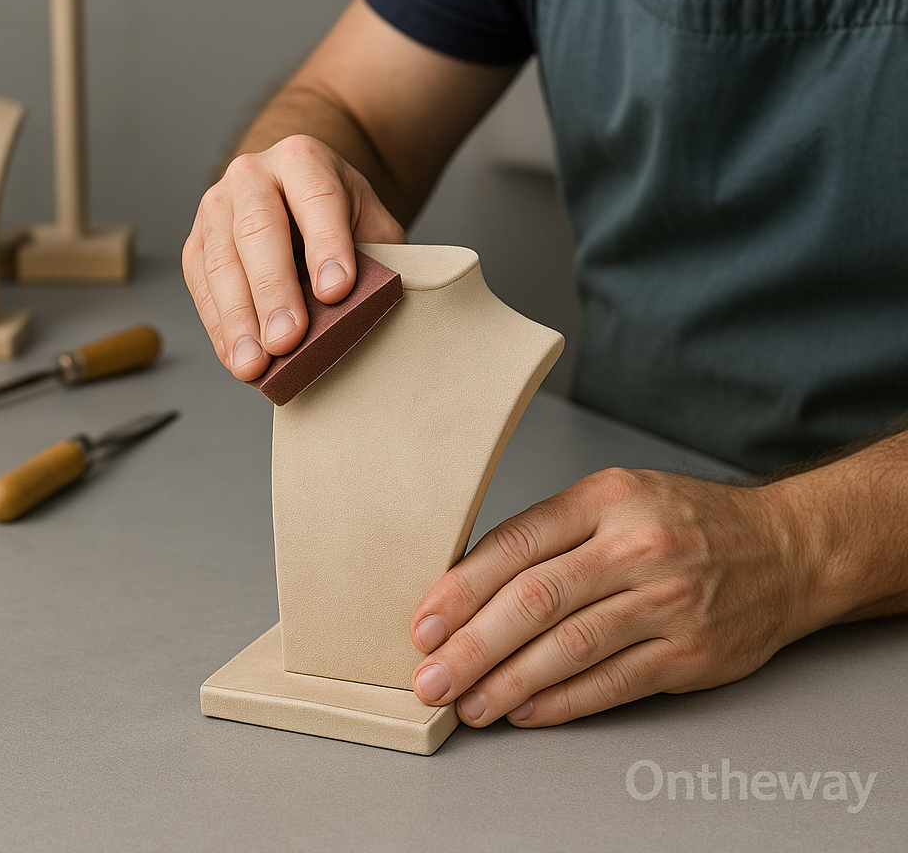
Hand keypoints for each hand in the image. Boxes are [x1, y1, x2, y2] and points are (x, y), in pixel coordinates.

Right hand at [182, 134, 404, 379]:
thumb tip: (367, 309)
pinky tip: (237, 358)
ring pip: (220, 262)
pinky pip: (202, 288)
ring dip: (237, 319)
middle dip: (273, 290)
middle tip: (288, 339)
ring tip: (255, 363)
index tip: (336, 292)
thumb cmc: (341, 219)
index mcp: (304, 160)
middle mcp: (253, 176)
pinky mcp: (196, 245)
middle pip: (259, 230)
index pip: (318, 198)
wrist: (300, 199)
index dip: (327, 245)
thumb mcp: (370, 225)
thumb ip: (375, 257)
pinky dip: (220, 328)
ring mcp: (217, 208)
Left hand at [409, 467, 823, 727]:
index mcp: (605, 499)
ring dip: (508, 682)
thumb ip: (549, 533)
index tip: (426, 622)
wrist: (783, 549)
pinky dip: (561, 703)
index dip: (461, 589)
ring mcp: (667, 601)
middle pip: (535, 600)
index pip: (515, 545)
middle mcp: (635, 546)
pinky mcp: (690, 653)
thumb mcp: (615, 497)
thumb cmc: (684, 521)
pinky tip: (525, 711)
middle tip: (432, 675)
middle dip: (471, 645)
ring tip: (468, 702)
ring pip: (568, 648)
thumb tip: (472, 584)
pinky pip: (612, 683)